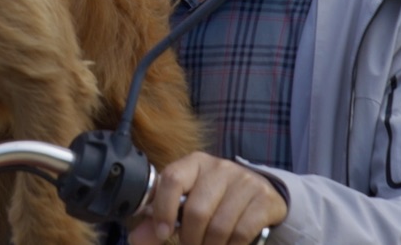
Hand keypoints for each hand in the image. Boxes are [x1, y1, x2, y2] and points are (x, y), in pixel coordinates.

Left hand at [129, 151, 286, 244]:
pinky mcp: (263, 198)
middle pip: (197, 211)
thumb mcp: (186, 201)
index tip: (163, 232)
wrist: (259, 192)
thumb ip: (160, 218)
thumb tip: (137, 238)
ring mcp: (244, 181)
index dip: (163, 209)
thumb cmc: (214, 198)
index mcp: (194, 163)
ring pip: (219, 226)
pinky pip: (241, 232)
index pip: (172, 179)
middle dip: (190, 239)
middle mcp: (219, 167)